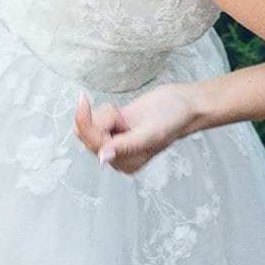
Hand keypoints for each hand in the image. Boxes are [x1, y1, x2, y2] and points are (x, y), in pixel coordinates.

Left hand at [73, 87, 195, 174]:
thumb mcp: (151, 133)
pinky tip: (122, 113)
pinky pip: (94, 120)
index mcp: (127, 164)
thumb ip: (126, 146)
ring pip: (88, 127)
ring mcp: (115, 142)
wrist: (181, 103)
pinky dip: (105, 111)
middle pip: (87, 136)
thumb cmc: (174, 118)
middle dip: (103, 118)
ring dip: (105, 114)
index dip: (87, 123)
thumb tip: (102, 158)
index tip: (83, 100)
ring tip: (125, 116)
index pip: (95, 146)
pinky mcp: (112, 129)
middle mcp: (119, 156)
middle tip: (121, 114)